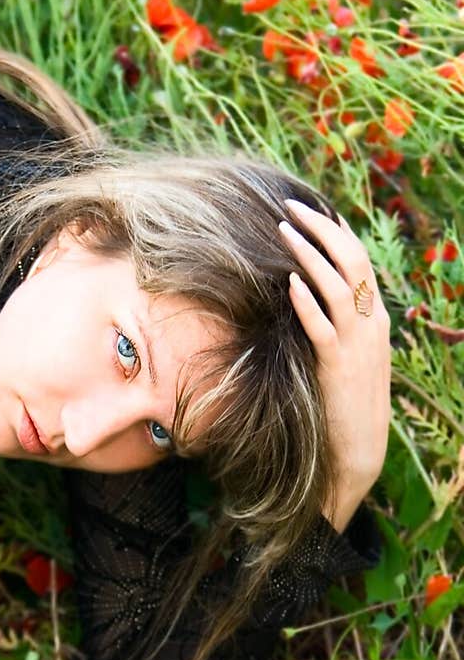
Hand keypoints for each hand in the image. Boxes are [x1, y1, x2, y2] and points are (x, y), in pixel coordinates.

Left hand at [279, 198, 391, 491]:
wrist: (359, 452)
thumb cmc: (345, 405)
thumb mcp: (346, 357)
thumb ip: (336, 326)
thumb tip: (308, 296)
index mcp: (376, 318)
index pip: (359, 260)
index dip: (334, 232)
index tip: (309, 210)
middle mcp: (373, 324)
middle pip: (352, 261)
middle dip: (321, 230)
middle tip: (290, 207)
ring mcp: (359, 344)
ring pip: (340, 285)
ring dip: (309, 255)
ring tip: (282, 231)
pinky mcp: (340, 367)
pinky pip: (325, 327)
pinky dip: (308, 301)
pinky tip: (290, 282)